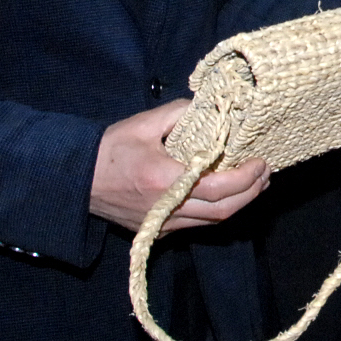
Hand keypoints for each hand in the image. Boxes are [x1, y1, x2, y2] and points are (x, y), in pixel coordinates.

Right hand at [89, 98, 269, 233]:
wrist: (76, 180)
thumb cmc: (110, 149)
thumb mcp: (145, 124)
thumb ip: (181, 113)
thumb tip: (212, 109)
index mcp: (164, 181)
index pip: (218, 188)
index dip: (246, 179)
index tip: (261, 163)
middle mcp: (166, 209)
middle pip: (223, 212)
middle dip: (251, 193)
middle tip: (265, 174)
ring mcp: (162, 225)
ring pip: (212, 222)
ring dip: (238, 204)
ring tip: (255, 183)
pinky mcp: (157, 231)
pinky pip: (196, 225)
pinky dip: (217, 210)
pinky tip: (227, 195)